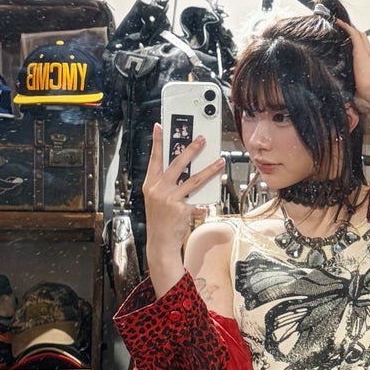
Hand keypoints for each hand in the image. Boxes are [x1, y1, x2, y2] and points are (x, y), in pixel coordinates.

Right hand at [141, 124, 224, 284]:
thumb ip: (167, 184)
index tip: (159, 127)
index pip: (154, 159)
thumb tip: (185, 171)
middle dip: (191, 149)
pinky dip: (203, 204)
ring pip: (193, 179)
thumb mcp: (157, 199)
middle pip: (177, 164)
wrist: (160, 242)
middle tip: (201, 139)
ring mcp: (170, 199)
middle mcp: (159, 189)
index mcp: (151, 184)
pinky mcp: (181, 209)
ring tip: (219, 161)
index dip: (157, 142)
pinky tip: (207, 204)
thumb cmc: (160, 220)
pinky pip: (197, 202)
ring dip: (208, 169)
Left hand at [335, 18, 369, 112]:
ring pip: (359, 36)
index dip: (356, 47)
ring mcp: (366, 53)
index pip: (363, 52)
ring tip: (338, 25)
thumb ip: (352, 93)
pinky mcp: (361, 50)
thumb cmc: (367, 98)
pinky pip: (353, 34)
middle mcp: (369, 57)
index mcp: (369, 67)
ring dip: (349, 30)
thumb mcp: (358, 93)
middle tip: (342, 31)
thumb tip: (346, 105)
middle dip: (353, 35)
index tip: (348, 45)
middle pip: (362, 41)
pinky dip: (345, 27)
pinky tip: (338, 23)